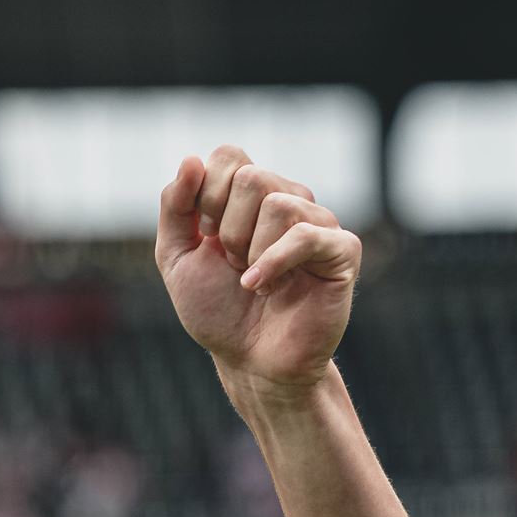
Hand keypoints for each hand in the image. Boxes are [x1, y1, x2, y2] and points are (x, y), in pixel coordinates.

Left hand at [154, 146, 360, 390]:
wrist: (249, 361)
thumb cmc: (217, 310)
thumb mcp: (176, 256)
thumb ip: (175, 207)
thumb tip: (191, 159)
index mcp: (251, 196)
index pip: (229, 155)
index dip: (206, 195)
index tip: (206, 237)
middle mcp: (288, 199)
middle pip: (251, 177)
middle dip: (227, 229)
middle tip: (233, 263)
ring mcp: (318, 223)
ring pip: (277, 203)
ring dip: (250, 251)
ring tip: (254, 280)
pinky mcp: (341, 251)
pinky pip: (307, 235)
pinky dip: (273, 263)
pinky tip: (262, 287)